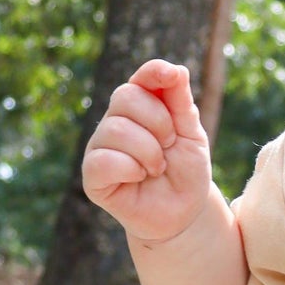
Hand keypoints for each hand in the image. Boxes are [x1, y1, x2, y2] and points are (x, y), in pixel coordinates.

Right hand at [82, 61, 211, 243]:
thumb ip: (181, 103)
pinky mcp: (92, 175)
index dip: (153, 73)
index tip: (171, 76)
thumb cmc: (185, 172)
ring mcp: (101, 147)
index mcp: (140, 107)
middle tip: (169, 146)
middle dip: (159, 123)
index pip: (140, 79)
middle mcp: (115, 122)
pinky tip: (139, 178)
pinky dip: (129, 168)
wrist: (184, 214)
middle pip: (126, 97)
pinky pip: (103, 159)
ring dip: (148, 151)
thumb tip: (176, 69)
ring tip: (157, 168)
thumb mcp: (192, 135)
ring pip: (116, 129)